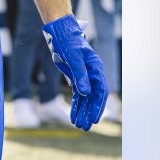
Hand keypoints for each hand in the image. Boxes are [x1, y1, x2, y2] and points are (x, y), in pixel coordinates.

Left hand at [42, 14, 108, 130]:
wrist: (60, 32)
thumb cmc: (68, 42)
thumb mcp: (73, 57)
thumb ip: (80, 75)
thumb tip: (86, 93)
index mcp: (96, 68)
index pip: (100, 91)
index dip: (98, 106)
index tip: (94, 119)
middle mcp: (92, 73)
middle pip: (93, 97)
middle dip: (89, 112)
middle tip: (85, 127)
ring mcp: (84, 76)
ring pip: (85, 98)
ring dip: (82, 111)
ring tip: (79, 125)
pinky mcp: (76, 77)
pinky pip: (78, 94)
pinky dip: (76, 105)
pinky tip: (73, 116)